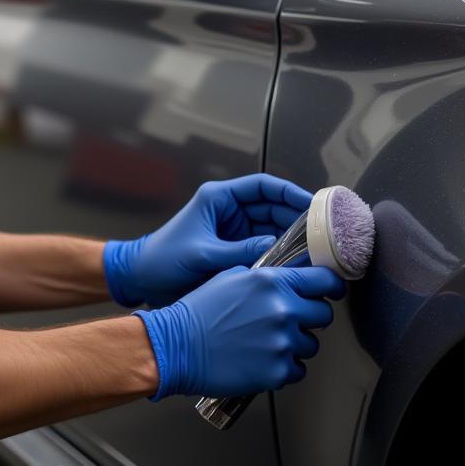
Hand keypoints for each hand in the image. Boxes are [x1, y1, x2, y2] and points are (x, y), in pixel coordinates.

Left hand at [103, 174, 312, 306]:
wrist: (143, 279)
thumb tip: (274, 247)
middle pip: (273, 207)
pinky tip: (296, 264)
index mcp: (218, 198)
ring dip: (292, 238)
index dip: (289, 191)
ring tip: (315, 250)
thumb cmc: (163, 259)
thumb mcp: (202, 253)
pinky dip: (282, 254)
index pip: (262, 186)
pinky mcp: (235, 250)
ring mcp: (234, 230)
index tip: (312, 203)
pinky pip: (266, 247)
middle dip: (297, 218)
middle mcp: (229, 211)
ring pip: (273, 228)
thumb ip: (239, 250)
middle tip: (322, 232)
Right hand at [135, 265, 345, 399]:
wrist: (178, 345)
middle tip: (288, 319)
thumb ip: (265, 276)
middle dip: (310, 316)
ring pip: (311, 344)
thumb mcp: (231, 276)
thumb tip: (288, 278)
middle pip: (324, 314)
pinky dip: (284, 366)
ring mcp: (282, 343)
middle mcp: (283, 310)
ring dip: (296, 343)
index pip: (324, 280)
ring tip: (266, 341)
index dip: (330, 286)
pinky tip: (262, 358)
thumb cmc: (199, 310)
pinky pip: (298, 369)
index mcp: (272, 282)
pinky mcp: (278, 372)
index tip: (330, 290)